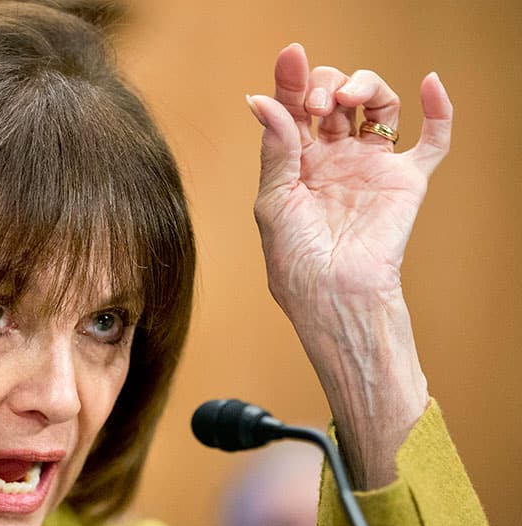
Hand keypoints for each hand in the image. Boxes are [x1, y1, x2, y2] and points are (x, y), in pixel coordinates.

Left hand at [248, 43, 451, 322]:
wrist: (334, 295)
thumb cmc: (295, 260)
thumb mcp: (273, 201)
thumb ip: (275, 148)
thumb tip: (261, 99)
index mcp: (296, 162)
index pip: (294, 109)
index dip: (291, 80)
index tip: (290, 56)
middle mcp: (334, 158)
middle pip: (333, 98)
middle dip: (322, 87)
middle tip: (315, 105)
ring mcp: (370, 166)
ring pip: (377, 104)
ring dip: (365, 86)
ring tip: (347, 97)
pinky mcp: (406, 180)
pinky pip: (432, 138)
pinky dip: (439, 108)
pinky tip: (430, 83)